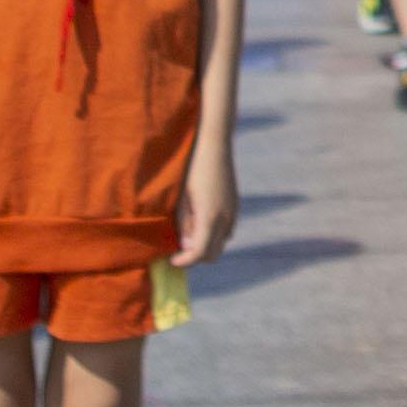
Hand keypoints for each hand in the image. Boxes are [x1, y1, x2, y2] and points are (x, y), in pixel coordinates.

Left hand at [175, 135, 238, 268]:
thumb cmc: (191, 169)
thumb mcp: (181, 198)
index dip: (185, 261)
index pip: (200, 252)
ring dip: (206, 245)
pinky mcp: (235, 206)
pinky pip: (226, 230)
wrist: (214, 145)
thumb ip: (184, 224)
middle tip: (178, 250)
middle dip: (195, 257)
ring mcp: (233, 212)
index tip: (171, 259)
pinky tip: (199, 221)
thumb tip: (186, 244)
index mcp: (210, 217)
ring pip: (221, 242)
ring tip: (187, 234)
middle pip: (213, 253)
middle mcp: (226, 218)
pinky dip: (213, 234)